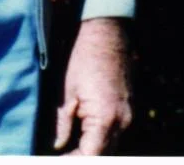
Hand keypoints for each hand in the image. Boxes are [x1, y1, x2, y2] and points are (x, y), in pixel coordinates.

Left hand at [53, 17, 132, 154]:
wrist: (106, 31)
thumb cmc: (82, 57)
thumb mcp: (65, 92)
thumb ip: (62, 124)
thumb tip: (57, 146)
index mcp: (106, 119)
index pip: (90, 157)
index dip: (72, 160)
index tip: (55, 158)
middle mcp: (123, 122)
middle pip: (103, 155)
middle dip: (81, 157)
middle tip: (59, 155)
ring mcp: (128, 116)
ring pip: (110, 147)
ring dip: (90, 150)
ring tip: (68, 149)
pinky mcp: (128, 109)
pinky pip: (115, 133)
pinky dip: (98, 140)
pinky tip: (81, 137)